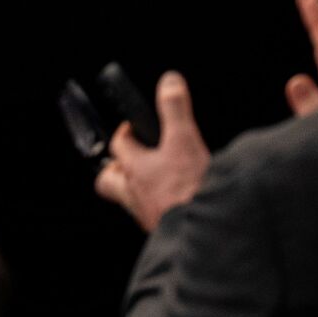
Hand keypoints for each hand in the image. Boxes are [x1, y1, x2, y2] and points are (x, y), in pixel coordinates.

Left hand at [94, 72, 210, 233]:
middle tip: (131, 160)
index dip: (124, 133)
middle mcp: (133, 194)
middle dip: (116, 169)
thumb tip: (169, 81)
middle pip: (109, 180)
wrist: (207, 235)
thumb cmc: (189, 190)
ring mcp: (145, 215)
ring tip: (156, 182)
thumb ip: (175, 109)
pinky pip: (151, 218)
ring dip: (138, 190)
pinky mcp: (162, 232)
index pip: (117, 146)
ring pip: (129, 200)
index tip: (131, 128)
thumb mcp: (184, 140)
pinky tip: (175, 205)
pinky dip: (158, 209)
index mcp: (134, 169)